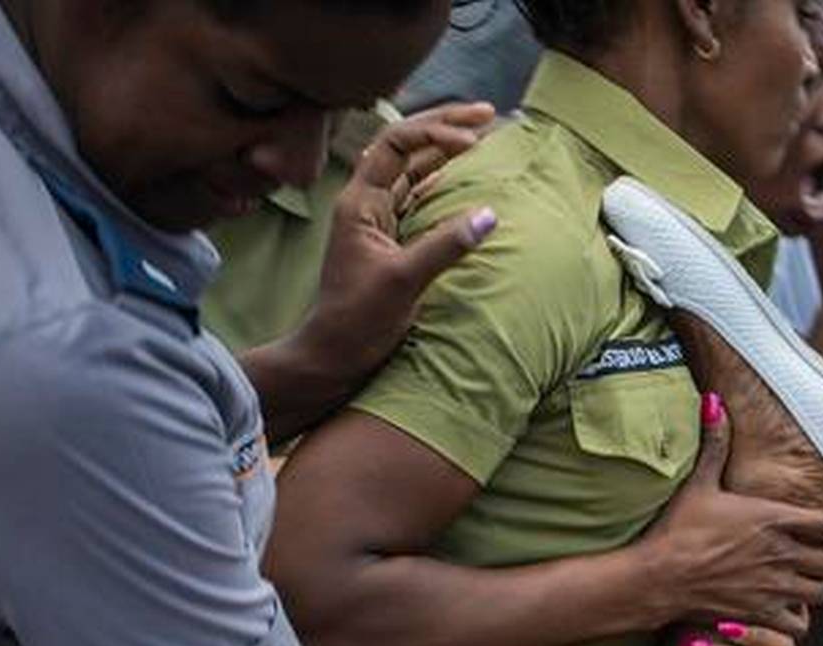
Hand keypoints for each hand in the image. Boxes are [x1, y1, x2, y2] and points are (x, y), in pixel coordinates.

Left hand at [287, 103, 501, 399]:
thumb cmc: (357, 320)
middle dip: (446, 126)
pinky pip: (419, 198)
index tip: (475, 139)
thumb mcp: (404, 282)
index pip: (397, 144)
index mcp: (360, 202)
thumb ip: (445, 245)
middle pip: (406, 147)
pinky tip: (464, 176)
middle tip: (489, 114)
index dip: (437, 134)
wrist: (332, 354)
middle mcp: (367, 202)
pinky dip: (444, 181)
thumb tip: (490, 213)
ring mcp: (379, 220)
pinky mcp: (391, 240)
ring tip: (482, 135)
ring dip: (446, 150)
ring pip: (414, 170)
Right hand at [642, 397, 822, 626]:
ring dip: (816, 586)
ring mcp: (774, 586)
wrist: (657, 576)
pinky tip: (785, 608)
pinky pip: (799, 623)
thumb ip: (715, 443)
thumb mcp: (699, 482)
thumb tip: (713, 400)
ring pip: (821, 592)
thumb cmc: (677, 527)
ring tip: (804, 580)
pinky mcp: (761, 613)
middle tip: (821, 554)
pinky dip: (797, 617)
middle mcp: (781, 553)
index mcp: (773, 519)